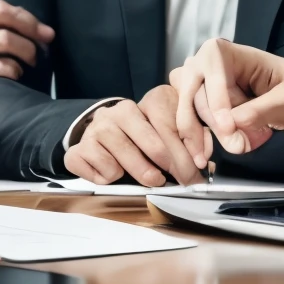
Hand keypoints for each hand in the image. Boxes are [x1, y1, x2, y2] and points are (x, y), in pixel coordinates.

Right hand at [63, 86, 210, 186]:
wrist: (101, 132)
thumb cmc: (144, 136)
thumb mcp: (170, 129)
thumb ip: (190, 138)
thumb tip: (205, 157)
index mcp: (148, 101)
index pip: (173, 125)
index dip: (189, 151)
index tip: (199, 170)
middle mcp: (120, 110)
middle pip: (154, 144)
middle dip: (173, 168)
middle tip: (182, 182)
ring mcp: (97, 128)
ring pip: (124, 156)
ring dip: (141, 173)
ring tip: (151, 179)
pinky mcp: (79, 148)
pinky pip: (99, 170)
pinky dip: (109, 178)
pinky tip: (115, 173)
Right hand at [168, 38, 283, 163]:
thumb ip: (263, 109)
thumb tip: (232, 122)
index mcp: (227, 52)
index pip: (212, 72)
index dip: (217, 100)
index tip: (228, 127)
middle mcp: (205, 66)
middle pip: (195, 96)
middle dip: (216, 126)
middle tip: (240, 146)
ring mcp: (198, 87)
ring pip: (190, 114)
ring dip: (210, 136)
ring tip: (242, 145)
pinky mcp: (198, 107)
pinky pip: (189, 125)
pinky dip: (200, 141)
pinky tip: (211, 153)